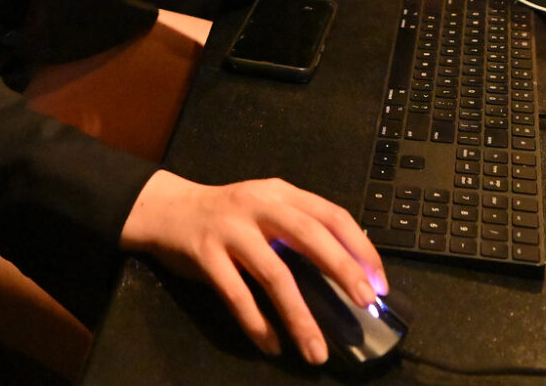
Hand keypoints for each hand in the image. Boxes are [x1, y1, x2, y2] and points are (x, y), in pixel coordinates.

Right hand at [120, 170, 386, 366]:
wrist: (165, 208)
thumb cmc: (225, 216)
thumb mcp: (265, 209)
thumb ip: (298, 230)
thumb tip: (348, 276)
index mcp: (281, 194)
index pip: (331, 215)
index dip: (360, 248)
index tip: (379, 283)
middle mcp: (259, 205)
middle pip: (309, 236)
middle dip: (342, 271)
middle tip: (365, 305)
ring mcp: (230, 229)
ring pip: (274, 274)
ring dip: (299, 316)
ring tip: (316, 351)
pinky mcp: (204, 253)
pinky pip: (236, 294)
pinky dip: (256, 323)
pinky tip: (271, 345)